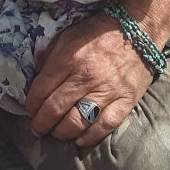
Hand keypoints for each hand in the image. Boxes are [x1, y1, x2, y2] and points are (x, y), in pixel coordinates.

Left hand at [25, 13, 151, 146]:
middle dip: (41, 123)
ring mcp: (107, 91)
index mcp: (69, 58)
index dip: (31, 105)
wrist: (139, 30)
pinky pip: (104, 126)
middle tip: (37, 128)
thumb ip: (50, 56)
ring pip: (77, 122)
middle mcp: (86, 77)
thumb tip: (36, 77)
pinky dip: (89, 137)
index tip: (30, 110)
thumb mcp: (68, 35)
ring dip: (61, 133)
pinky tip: (80, 139)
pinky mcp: (125, 101)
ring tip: (57, 133)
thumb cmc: (100, 32)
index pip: (41, 90)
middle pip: (55, 109)